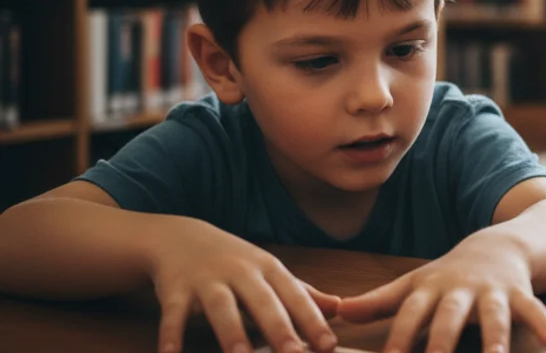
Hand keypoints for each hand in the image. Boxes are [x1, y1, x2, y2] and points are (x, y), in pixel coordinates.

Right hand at [148, 217, 340, 352]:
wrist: (180, 237)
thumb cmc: (234, 262)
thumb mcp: (269, 272)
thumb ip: (302, 292)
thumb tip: (340, 307)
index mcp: (268, 269)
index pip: (295, 297)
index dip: (313, 321)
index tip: (329, 346)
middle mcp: (240, 272)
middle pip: (262, 302)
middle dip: (279, 329)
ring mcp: (207, 280)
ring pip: (221, 308)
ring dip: (231, 334)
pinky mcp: (175, 289)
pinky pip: (174, 314)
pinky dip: (171, 334)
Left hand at [336, 235, 545, 352]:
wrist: (498, 244)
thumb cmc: (449, 274)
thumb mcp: (414, 284)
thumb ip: (378, 301)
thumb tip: (337, 312)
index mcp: (430, 290)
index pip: (409, 317)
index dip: (398, 340)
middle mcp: (460, 290)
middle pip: (449, 316)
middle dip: (441, 340)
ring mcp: (492, 290)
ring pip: (493, 315)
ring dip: (494, 338)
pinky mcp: (520, 291)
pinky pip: (532, 307)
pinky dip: (541, 320)